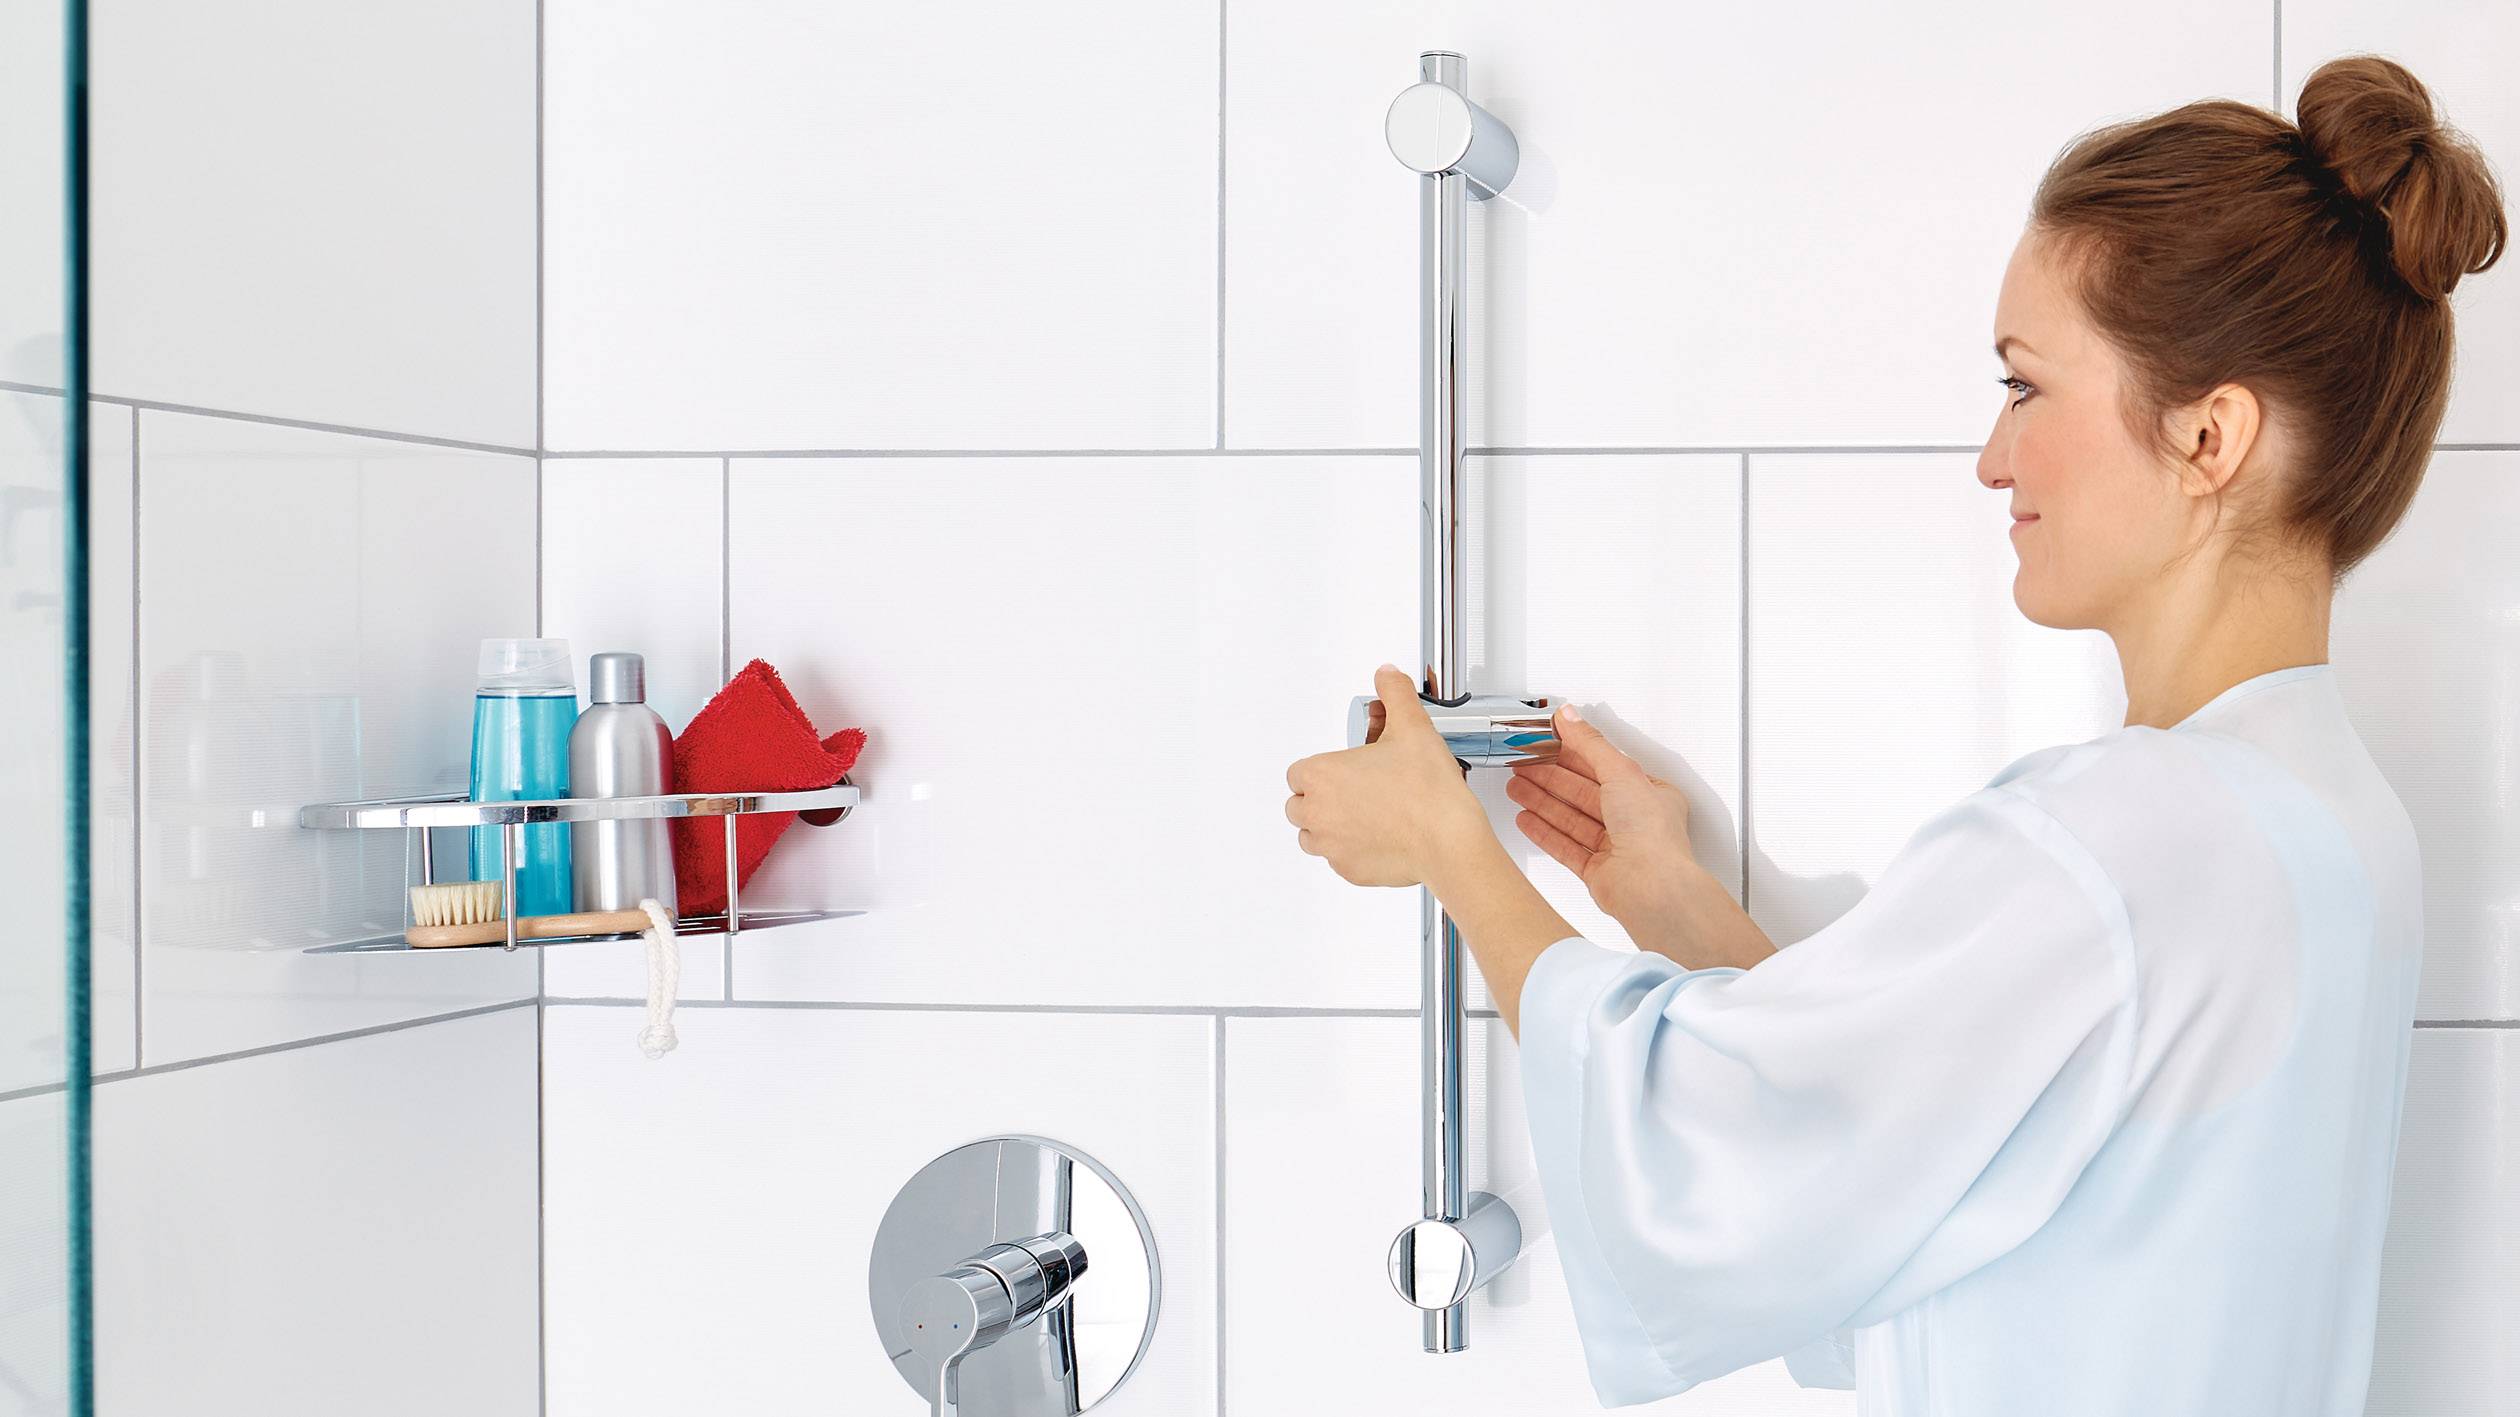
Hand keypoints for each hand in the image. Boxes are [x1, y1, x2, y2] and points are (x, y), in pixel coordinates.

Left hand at [1285, 664, 1495, 887]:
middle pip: (1298, 806)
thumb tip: (1387, 676)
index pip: (1298, 773)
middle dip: (1319, 798)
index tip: (1341, 770)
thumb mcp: (1412, 727)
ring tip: (1361, 815)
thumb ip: (1395, 694)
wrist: (1449, 840)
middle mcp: (1317, 814)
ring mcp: (1331, 847)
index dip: (1320, 769)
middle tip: (1352, 791)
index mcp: (1321, 776)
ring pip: (1311, 837)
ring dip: (1328, 826)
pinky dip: (1350, 851)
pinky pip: (1337, 860)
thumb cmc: (1428, 791)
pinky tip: (1377, 837)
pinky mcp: (1349, 871)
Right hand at [1507, 705, 1704, 948]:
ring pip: (1570, 818)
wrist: (1651, 888)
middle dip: (1549, 778)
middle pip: (1582, 792)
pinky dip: (1544, 832)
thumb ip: (1590, 743)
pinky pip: (1565, 846)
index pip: (1603, 766)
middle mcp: (1633, 821)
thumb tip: (1570, 716)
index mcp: (1648, 794)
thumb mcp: (1621, 772)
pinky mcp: (1598, 871)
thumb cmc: (1652, 835)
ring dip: (1542, 802)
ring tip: (1515, 787)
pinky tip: (1526, 820)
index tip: (1546, 744)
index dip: (1572, 753)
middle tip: (1522, 764)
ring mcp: (1615, 847)